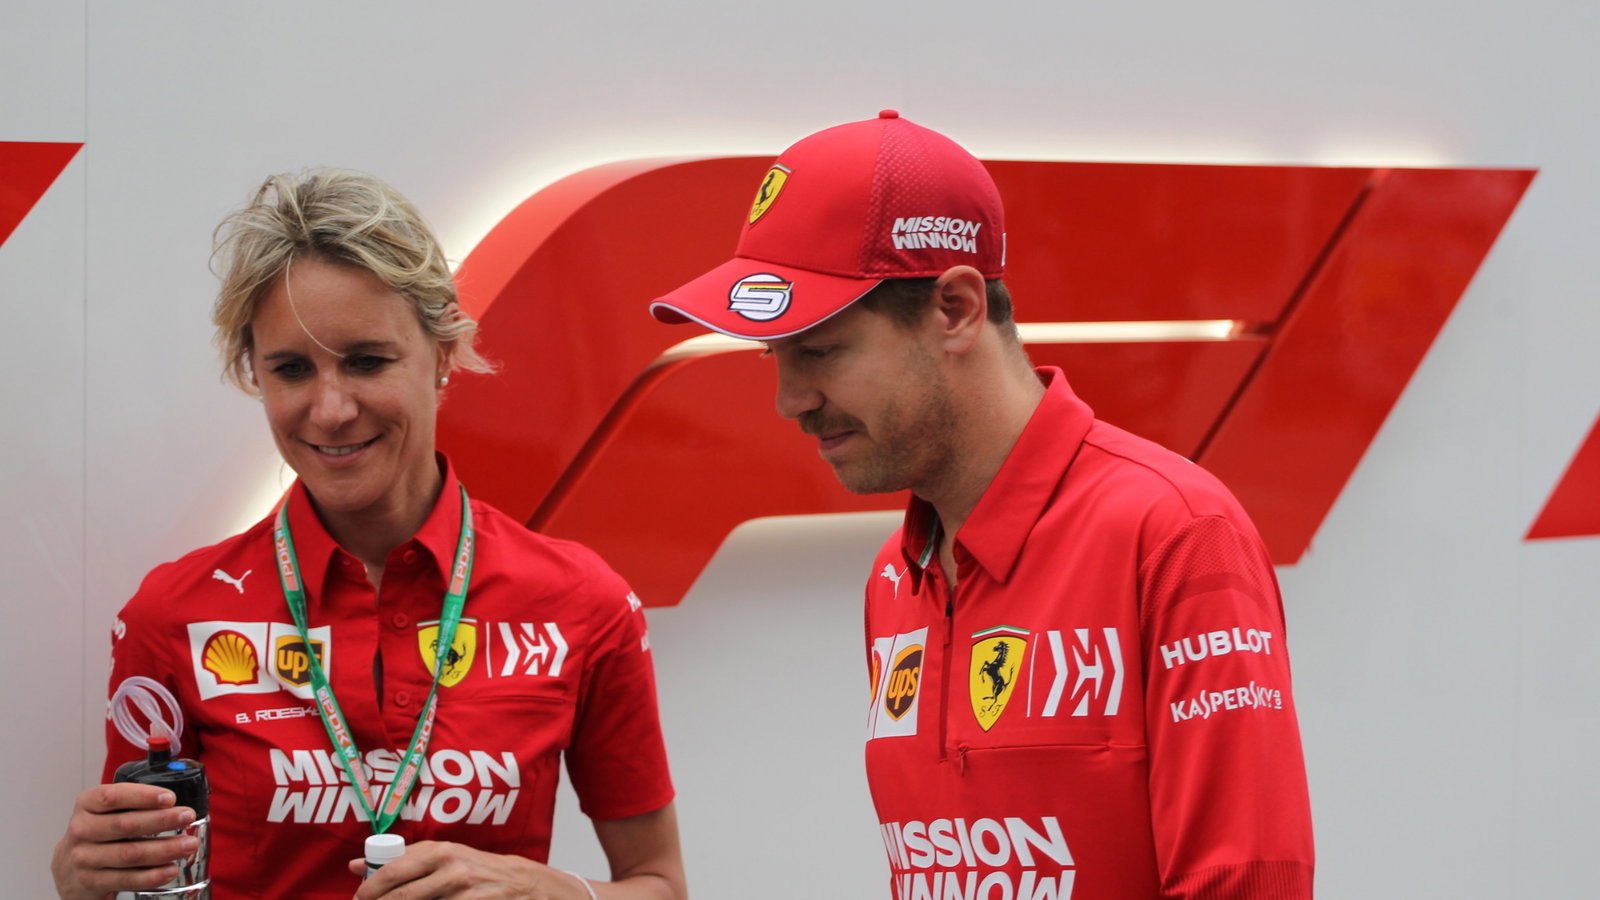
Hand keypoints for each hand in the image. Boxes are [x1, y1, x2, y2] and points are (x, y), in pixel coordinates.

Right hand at [52, 782, 199, 899]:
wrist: (70, 866)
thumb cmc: (99, 831)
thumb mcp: (108, 809)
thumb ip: (135, 802)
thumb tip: (176, 805)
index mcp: (87, 804)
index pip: (113, 797)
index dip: (143, 796)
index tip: (170, 798)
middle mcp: (82, 830)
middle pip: (124, 825)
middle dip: (161, 821)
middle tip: (187, 817)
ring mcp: (84, 857)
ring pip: (129, 854)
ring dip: (164, 849)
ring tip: (187, 845)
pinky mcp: (92, 881)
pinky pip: (127, 879)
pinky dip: (152, 875)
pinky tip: (170, 869)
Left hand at [349, 841, 590, 899]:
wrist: (529, 886)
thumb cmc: (482, 871)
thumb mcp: (447, 858)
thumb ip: (405, 861)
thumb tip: (356, 866)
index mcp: (441, 850)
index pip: (393, 870)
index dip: (370, 889)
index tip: (359, 899)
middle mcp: (452, 868)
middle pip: (401, 896)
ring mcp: (466, 892)